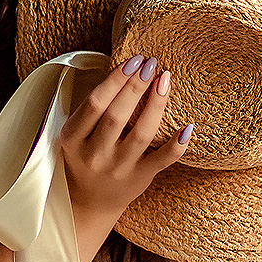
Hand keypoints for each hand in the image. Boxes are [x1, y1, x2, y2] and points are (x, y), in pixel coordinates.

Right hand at [61, 56, 189, 246]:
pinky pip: (161, 161)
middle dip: (136, 86)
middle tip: (152, 63)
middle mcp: (94, 154)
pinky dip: (176, 145)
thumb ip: (94, 107)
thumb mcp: (77, 133)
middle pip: (117, 115)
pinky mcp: (139, 179)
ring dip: (156, 105)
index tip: (133, 60)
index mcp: (73, 138)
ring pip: (141, 134)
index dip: (115, 79)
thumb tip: (127, 68)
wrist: (89, 201)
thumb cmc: (86, 156)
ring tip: (165, 80)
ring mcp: (117, 168)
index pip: (95, 103)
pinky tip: (189, 127)